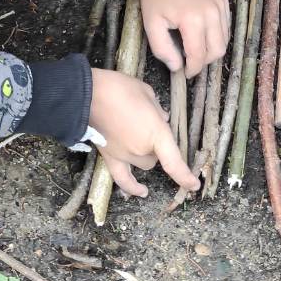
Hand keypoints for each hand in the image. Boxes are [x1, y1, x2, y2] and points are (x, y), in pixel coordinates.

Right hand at [88, 68, 197, 195]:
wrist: (86, 95)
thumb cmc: (118, 89)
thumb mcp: (146, 92)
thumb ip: (157, 109)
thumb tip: (162, 118)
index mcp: (156, 133)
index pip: (174, 162)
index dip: (185, 177)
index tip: (194, 186)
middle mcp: (142, 150)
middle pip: (158, 156)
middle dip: (158, 145)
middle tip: (149, 125)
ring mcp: (125, 155)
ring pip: (144, 164)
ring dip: (146, 155)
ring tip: (138, 136)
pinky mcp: (109, 157)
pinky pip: (122, 178)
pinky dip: (132, 187)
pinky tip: (140, 192)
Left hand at [136, 0, 229, 73]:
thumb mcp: (151, 25)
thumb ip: (163, 50)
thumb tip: (177, 67)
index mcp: (192, 20)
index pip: (199, 55)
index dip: (193, 69)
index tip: (185, 73)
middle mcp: (212, 13)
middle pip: (217, 50)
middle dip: (204, 61)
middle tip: (190, 60)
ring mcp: (221, 5)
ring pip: (224, 39)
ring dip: (211, 48)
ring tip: (195, 47)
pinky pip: (226, 25)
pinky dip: (217, 34)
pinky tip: (202, 31)